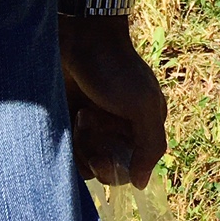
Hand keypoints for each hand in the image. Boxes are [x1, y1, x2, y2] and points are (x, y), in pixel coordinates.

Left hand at [59, 18, 167, 187]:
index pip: (134, 169)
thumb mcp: (142, 106)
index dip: (116, 170)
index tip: (102, 154)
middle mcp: (121, 129)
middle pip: (108, 167)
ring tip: (79, 115)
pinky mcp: (73, 121)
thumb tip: (142, 183)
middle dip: (95, 154)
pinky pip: (71, 150)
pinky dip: (68, 143)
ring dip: (81, 145)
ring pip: (87, 160)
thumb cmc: (115, 70)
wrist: (81, 37)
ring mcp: (97, 125)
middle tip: (88, 126)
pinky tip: (70, 118)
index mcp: (145, 125)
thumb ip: (150, 146)